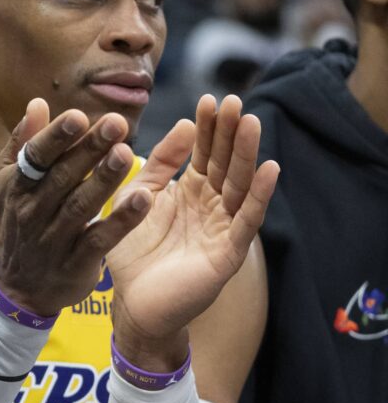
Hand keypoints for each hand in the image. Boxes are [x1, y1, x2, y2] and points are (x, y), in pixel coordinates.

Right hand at [0, 98, 155, 315]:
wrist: (18, 287)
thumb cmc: (20, 223)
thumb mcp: (11, 184)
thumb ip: (25, 145)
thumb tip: (37, 104)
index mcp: (17, 186)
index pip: (36, 158)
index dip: (56, 138)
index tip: (79, 116)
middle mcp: (31, 211)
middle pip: (62, 177)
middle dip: (89, 150)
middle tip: (117, 123)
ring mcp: (52, 240)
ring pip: (80, 206)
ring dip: (104, 180)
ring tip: (127, 153)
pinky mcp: (75, 264)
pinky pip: (99, 240)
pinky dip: (120, 221)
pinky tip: (144, 200)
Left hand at [106, 94, 279, 368]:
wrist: (132, 305)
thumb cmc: (134, 252)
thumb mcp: (138, 197)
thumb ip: (157, 164)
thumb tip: (184, 124)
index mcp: (191, 192)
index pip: (204, 153)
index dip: (208, 128)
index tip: (209, 98)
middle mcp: (212, 206)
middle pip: (225, 163)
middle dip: (229, 133)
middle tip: (233, 101)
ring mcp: (223, 228)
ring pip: (238, 185)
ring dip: (246, 154)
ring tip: (250, 122)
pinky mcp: (227, 252)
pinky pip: (245, 221)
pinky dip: (258, 196)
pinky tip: (270, 169)